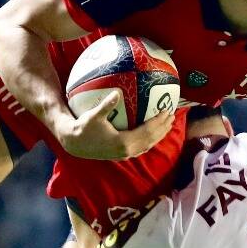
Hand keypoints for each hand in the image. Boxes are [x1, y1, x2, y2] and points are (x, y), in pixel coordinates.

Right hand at [57, 95, 176, 160]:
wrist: (73, 143)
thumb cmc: (83, 127)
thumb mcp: (94, 115)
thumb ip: (107, 104)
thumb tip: (117, 93)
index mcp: (123, 142)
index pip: (147, 131)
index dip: (158, 121)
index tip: (166, 111)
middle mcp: (127, 150)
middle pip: (151, 139)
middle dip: (163, 128)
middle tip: (172, 115)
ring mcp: (125, 154)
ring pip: (147, 145)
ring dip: (159, 135)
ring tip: (167, 124)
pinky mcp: (121, 154)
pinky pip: (141, 147)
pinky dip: (150, 140)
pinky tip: (153, 133)